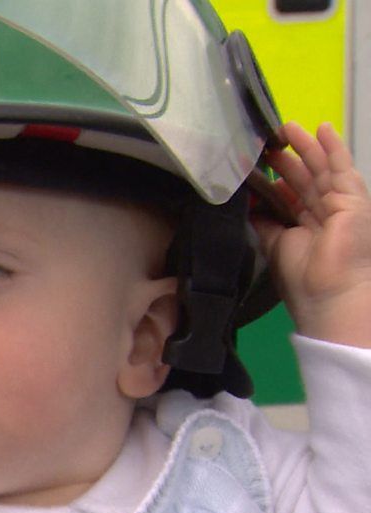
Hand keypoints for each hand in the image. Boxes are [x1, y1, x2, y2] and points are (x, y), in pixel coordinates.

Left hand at [253, 122, 370, 347]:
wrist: (330, 295)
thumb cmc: (303, 278)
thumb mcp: (274, 244)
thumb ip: (263, 221)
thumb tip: (248, 203)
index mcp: (303, 229)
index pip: (286, 197)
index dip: (272, 180)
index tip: (253, 165)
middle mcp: (321, 216)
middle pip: (301, 180)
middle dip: (285, 159)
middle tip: (264, 142)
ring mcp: (339, 206)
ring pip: (319, 169)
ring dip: (305, 146)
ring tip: (287, 127)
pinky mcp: (353, 200)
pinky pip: (342, 168)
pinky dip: (333, 148)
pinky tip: (323, 128)